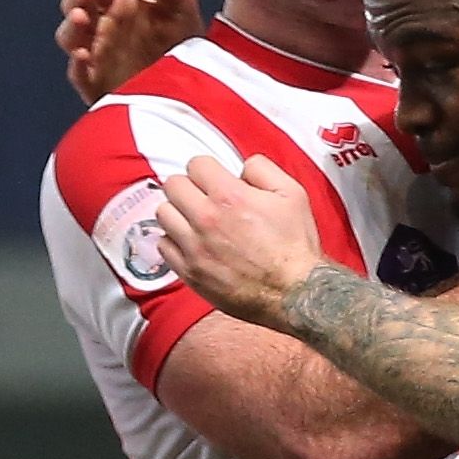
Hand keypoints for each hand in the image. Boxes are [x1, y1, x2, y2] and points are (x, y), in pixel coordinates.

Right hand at [57, 0, 199, 104]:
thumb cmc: (186, 44)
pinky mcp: (100, 88)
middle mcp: (102, 31)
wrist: (198, 87)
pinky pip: (80, 77)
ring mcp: (98, 59)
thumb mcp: (179, 7)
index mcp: (116, 7)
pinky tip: (84, 56)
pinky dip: (77, 67)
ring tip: (83, 17)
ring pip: (70, 40)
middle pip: (75, 9)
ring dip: (72, 27)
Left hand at [155, 155, 330, 320]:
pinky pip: (164, 246)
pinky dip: (174, 241)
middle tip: (202, 196)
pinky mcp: (190, 272)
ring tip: (194, 219)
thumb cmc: (295, 248)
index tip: (214, 179)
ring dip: (177, 212)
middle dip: (189, 186)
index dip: (207, 169)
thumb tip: (242, 167)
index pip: (196, 164)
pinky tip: (191, 243)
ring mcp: (195, 248)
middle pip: (173, 186)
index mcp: (229, 197)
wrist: (295, 293)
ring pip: (163, 214)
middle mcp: (206, 220)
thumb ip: (263, 169)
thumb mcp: (293, 194)